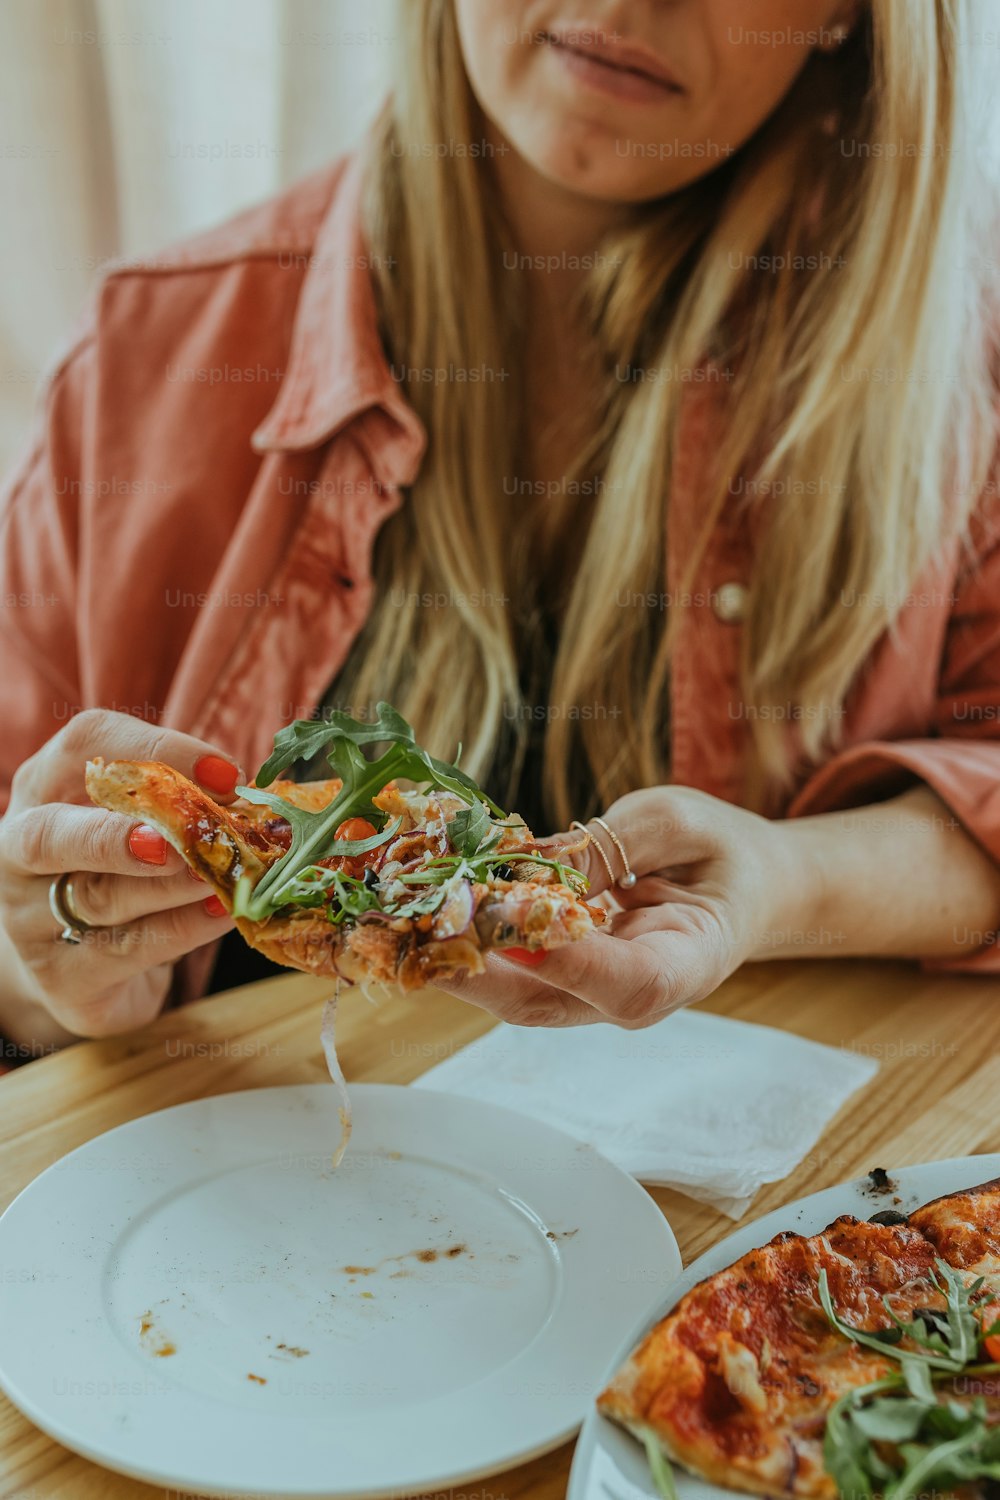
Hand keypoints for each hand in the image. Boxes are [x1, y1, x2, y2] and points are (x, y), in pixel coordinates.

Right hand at [0, 709, 240, 1041]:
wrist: (83, 968)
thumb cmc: (119, 874)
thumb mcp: (140, 825)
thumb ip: (178, 805)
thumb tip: (245, 797)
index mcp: (43, 788)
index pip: (84, 747)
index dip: (155, 750)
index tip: (226, 772)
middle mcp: (18, 851)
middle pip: (50, 834)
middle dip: (117, 834)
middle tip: (178, 839)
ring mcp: (30, 922)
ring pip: (96, 898)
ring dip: (168, 885)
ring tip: (219, 875)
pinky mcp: (62, 980)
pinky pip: (125, 951)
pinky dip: (182, 929)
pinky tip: (223, 913)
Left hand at [438, 786, 807, 1028]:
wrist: (741, 885)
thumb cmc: (718, 851)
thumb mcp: (677, 822)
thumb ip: (610, 844)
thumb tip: (533, 866)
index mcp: (686, 966)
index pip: (626, 986)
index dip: (569, 964)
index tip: (515, 928)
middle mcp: (629, 997)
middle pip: (545, 1005)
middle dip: (475, 971)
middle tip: (421, 925)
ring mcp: (588, 994)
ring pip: (511, 994)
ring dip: (452, 959)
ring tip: (400, 917)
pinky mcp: (558, 975)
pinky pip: (506, 969)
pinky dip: (463, 942)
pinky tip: (423, 907)